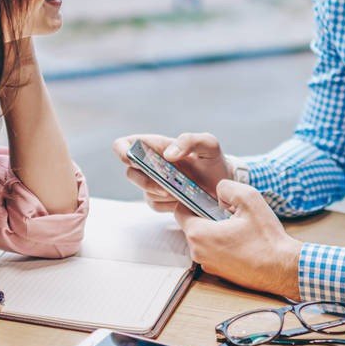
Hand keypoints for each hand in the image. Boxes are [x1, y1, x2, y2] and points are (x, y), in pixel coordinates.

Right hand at [112, 133, 232, 212]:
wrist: (222, 183)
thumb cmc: (212, 159)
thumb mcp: (208, 144)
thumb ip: (189, 141)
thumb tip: (168, 154)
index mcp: (155, 146)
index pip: (124, 145)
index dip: (122, 151)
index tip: (132, 159)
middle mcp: (150, 164)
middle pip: (130, 173)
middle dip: (147, 180)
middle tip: (167, 184)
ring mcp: (154, 184)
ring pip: (144, 191)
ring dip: (162, 193)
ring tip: (182, 190)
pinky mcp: (161, 200)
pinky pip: (155, 204)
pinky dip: (168, 204)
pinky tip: (183, 199)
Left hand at [175, 180, 301, 299]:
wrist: (283, 269)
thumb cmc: (266, 237)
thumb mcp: (249, 199)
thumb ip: (227, 188)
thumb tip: (218, 191)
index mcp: (199, 234)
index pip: (180, 211)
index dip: (191, 200)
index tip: (205, 197)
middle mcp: (198, 252)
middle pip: (192, 226)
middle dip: (206, 216)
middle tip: (229, 213)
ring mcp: (208, 265)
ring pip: (203, 240)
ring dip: (215, 231)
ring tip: (238, 227)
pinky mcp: (218, 274)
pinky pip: (213, 252)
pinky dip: (222, 245)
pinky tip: (241, 241)